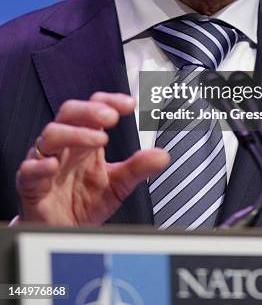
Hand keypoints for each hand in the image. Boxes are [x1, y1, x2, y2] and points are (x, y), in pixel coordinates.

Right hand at [16, 92, 169, 224]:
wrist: (65, 231)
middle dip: (90, 110)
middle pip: (70, 112)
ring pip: (51, 134)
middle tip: (112, 116)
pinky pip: (29, 169)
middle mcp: (66, 145)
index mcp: (86, 139)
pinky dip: (40, 165)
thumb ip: (138, 168)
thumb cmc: (85, 202)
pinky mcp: (31, 183)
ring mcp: (47, 161)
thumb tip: (162, 156)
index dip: (109, 102)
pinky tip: (54, 165)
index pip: (94, 108)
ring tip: (98, 139)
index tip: (129, 105)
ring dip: (75, 133)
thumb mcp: (118, 183)